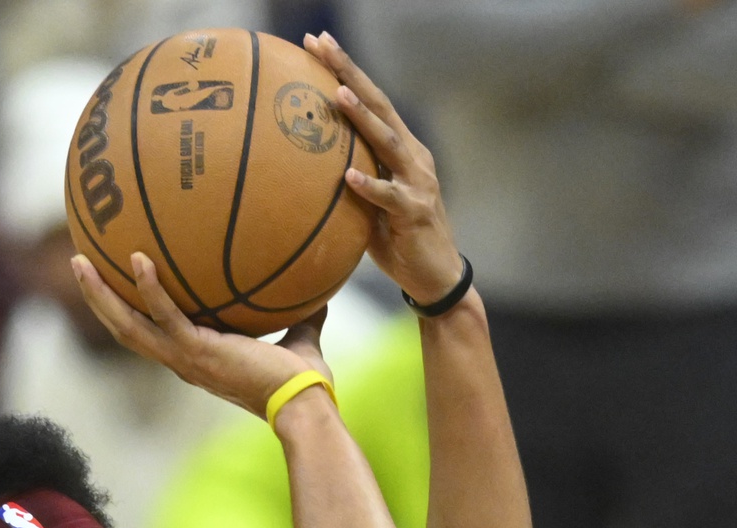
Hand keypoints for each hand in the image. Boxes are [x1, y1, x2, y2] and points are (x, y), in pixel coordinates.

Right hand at [73, 250, 332, 418]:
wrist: (303, 403)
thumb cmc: (301, 382)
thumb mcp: (299, 338)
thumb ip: (302, 316)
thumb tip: (321, 291)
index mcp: (194, 359)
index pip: (151, 333)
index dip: (130, 309)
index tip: (116, 284)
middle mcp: (180, 361)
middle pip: (124, 329)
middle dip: (98, 298)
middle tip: (79, 264)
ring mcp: (184, 358)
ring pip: (128, 325)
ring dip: (101, 294)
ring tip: (81, 261)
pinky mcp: (196, 351)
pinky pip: (165, 315)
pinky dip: (149, 288)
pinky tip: (139, 258)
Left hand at [304, 32, 463, 306]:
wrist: (435, 276)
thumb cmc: (396, 238)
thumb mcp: (368, 203)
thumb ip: (346, 179)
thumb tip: (301, 170)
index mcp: (400, 149)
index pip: (371, 101)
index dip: (345, 70)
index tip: (315, 42)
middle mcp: (412, 156)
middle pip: (380, 106)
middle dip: (349, 73)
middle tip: (322, 44)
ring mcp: (417, 182)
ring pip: (388, 142)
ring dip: (363, 117)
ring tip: (337, 94)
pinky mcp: (415, 212)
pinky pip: (389, 197)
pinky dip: (370, 186)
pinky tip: (349, 177)